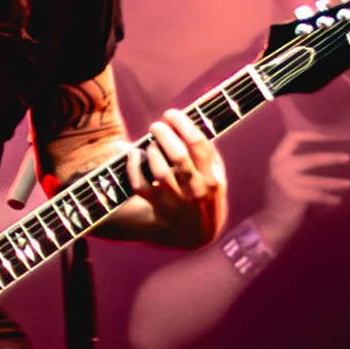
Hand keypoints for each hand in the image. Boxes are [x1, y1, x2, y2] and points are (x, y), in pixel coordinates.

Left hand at [125, 108, 225, 248]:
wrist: (197, 234)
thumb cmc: (206, 194)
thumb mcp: (216, 176)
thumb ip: (206, 152)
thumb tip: (187, 121)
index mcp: (212, 179)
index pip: (199, 145)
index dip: (183, 124)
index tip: (171, 114)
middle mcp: (195, 190)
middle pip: (177, 156)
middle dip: (164, 134)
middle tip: (156, 126)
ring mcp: (175, 201)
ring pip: (158, 170)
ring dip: (151, 150)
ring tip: (151, 144)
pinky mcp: (157, 206)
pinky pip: (140, 184)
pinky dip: (133, 166)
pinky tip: (134, 154)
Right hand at [258, 129, 349, 242]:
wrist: (271, 222)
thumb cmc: (281, 198)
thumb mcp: (281, 176)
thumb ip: (294, 163)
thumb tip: (325, 152)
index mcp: (276, 160)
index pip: (291, 138)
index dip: (310, 136)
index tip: (327, 140)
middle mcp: (279, 168)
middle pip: (310, 157)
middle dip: (331, 157)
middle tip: (347, 157)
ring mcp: (285, 182)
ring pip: (316, 179)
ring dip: (335, 182)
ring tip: (349, 183)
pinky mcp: (293, 196)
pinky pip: (317, 195)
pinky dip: (329, 198)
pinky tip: (338, 200)